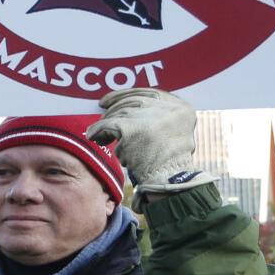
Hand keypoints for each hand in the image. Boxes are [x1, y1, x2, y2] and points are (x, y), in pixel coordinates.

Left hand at [87, 88, 213, 199]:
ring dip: (107, 123)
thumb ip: (160, 120)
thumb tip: (130, 110)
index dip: (126, 94)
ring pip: (120, 113)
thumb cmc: (169, 166)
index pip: (150, 92)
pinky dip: (98, 131)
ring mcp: (149, 117)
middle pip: (133, 101)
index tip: (110, 99)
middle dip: (114, 108)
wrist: (168, 182)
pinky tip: (93, 136)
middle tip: (102, 115)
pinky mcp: (132, 128)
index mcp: (181, 108)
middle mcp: (167, 108)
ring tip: (100, 135)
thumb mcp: (175, 135)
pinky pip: (108, 125)